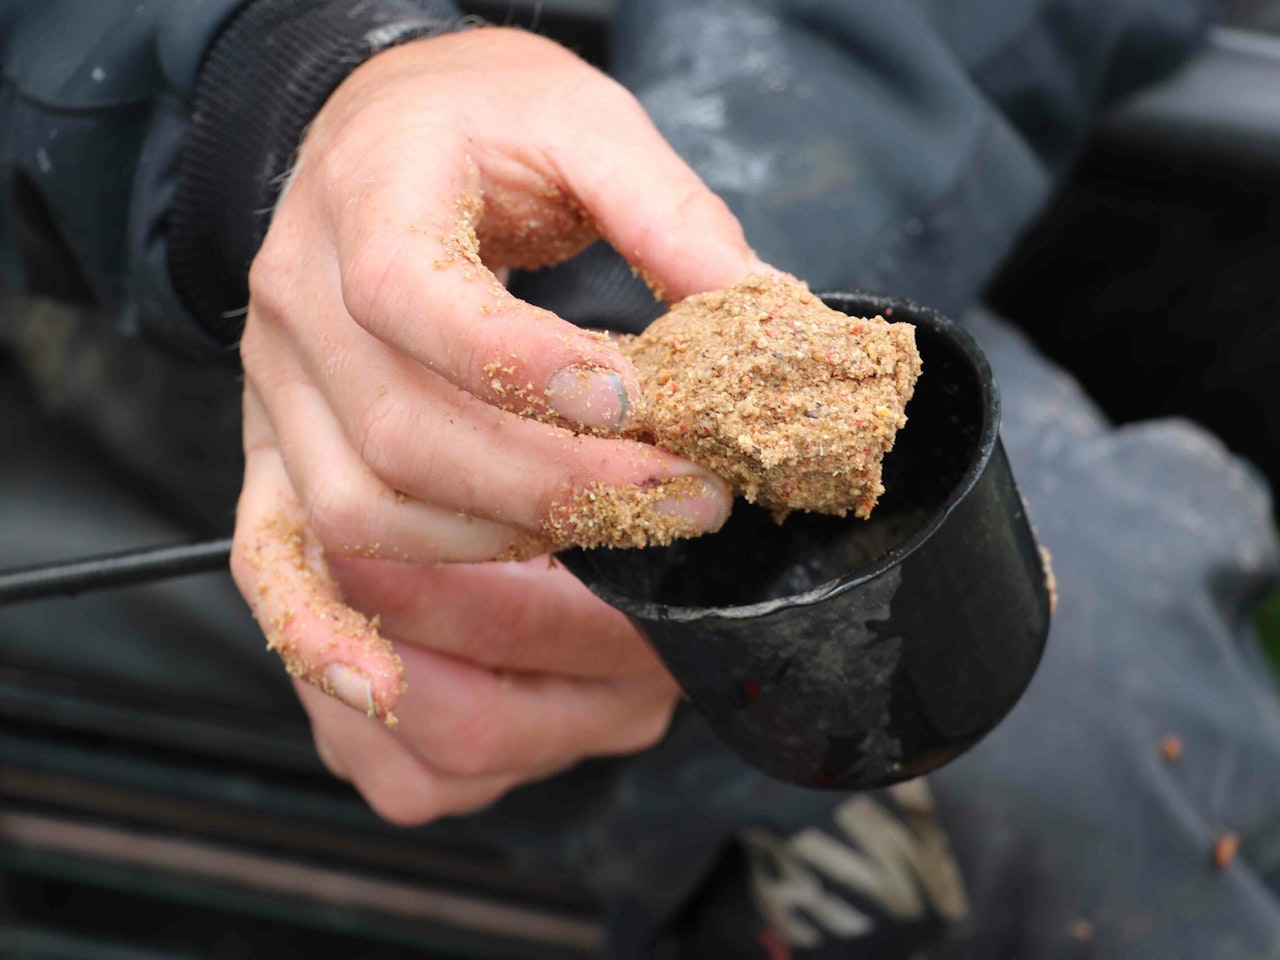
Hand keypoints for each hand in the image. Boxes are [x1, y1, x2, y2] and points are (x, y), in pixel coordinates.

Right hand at [230, 27, 765, 820]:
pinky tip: (391, 685)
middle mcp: (296, 308)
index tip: (647, 409)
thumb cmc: (482, 120)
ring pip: (361, 516)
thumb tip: (767, 323)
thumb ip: (671, 217)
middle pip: (403, 438)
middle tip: (691, 503)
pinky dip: (326, 637)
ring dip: (495, 562)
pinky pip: (275, 564)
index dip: (528, 369)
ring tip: (621, 557)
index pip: (413, 297)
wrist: (379, 122)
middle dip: (561, 494)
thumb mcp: (587, 124)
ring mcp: (274, 393)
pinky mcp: (276, 453)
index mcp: (366, 199)